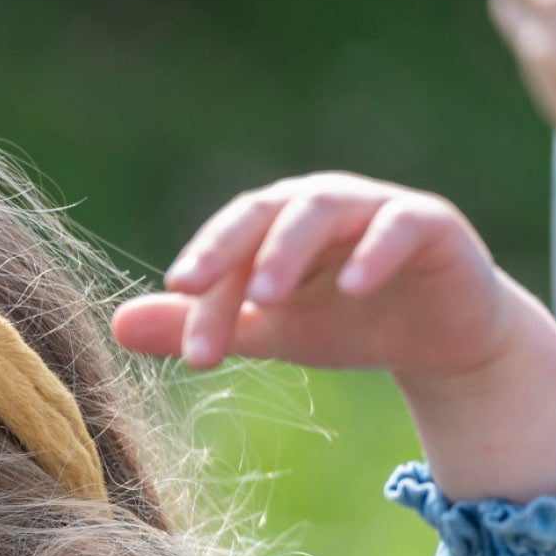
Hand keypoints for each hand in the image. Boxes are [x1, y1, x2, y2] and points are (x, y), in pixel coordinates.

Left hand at [115, 172, 555, 502]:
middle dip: (227, 251)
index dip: (203, 291)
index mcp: (276, 224)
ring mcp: (378, 209)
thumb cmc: (347, 323)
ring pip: (325, 209)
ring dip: (290, 248)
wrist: (441, 341)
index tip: (187, 351)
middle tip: (191, 291)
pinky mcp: (433, 224)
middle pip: (265, 212)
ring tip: (266, 297)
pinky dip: (375, 252)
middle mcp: (321, 205)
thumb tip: (114, 326)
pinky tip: (352, 287)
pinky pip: (401, 226)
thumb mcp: (267, 331)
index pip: (227, 246)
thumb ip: (202, 325)